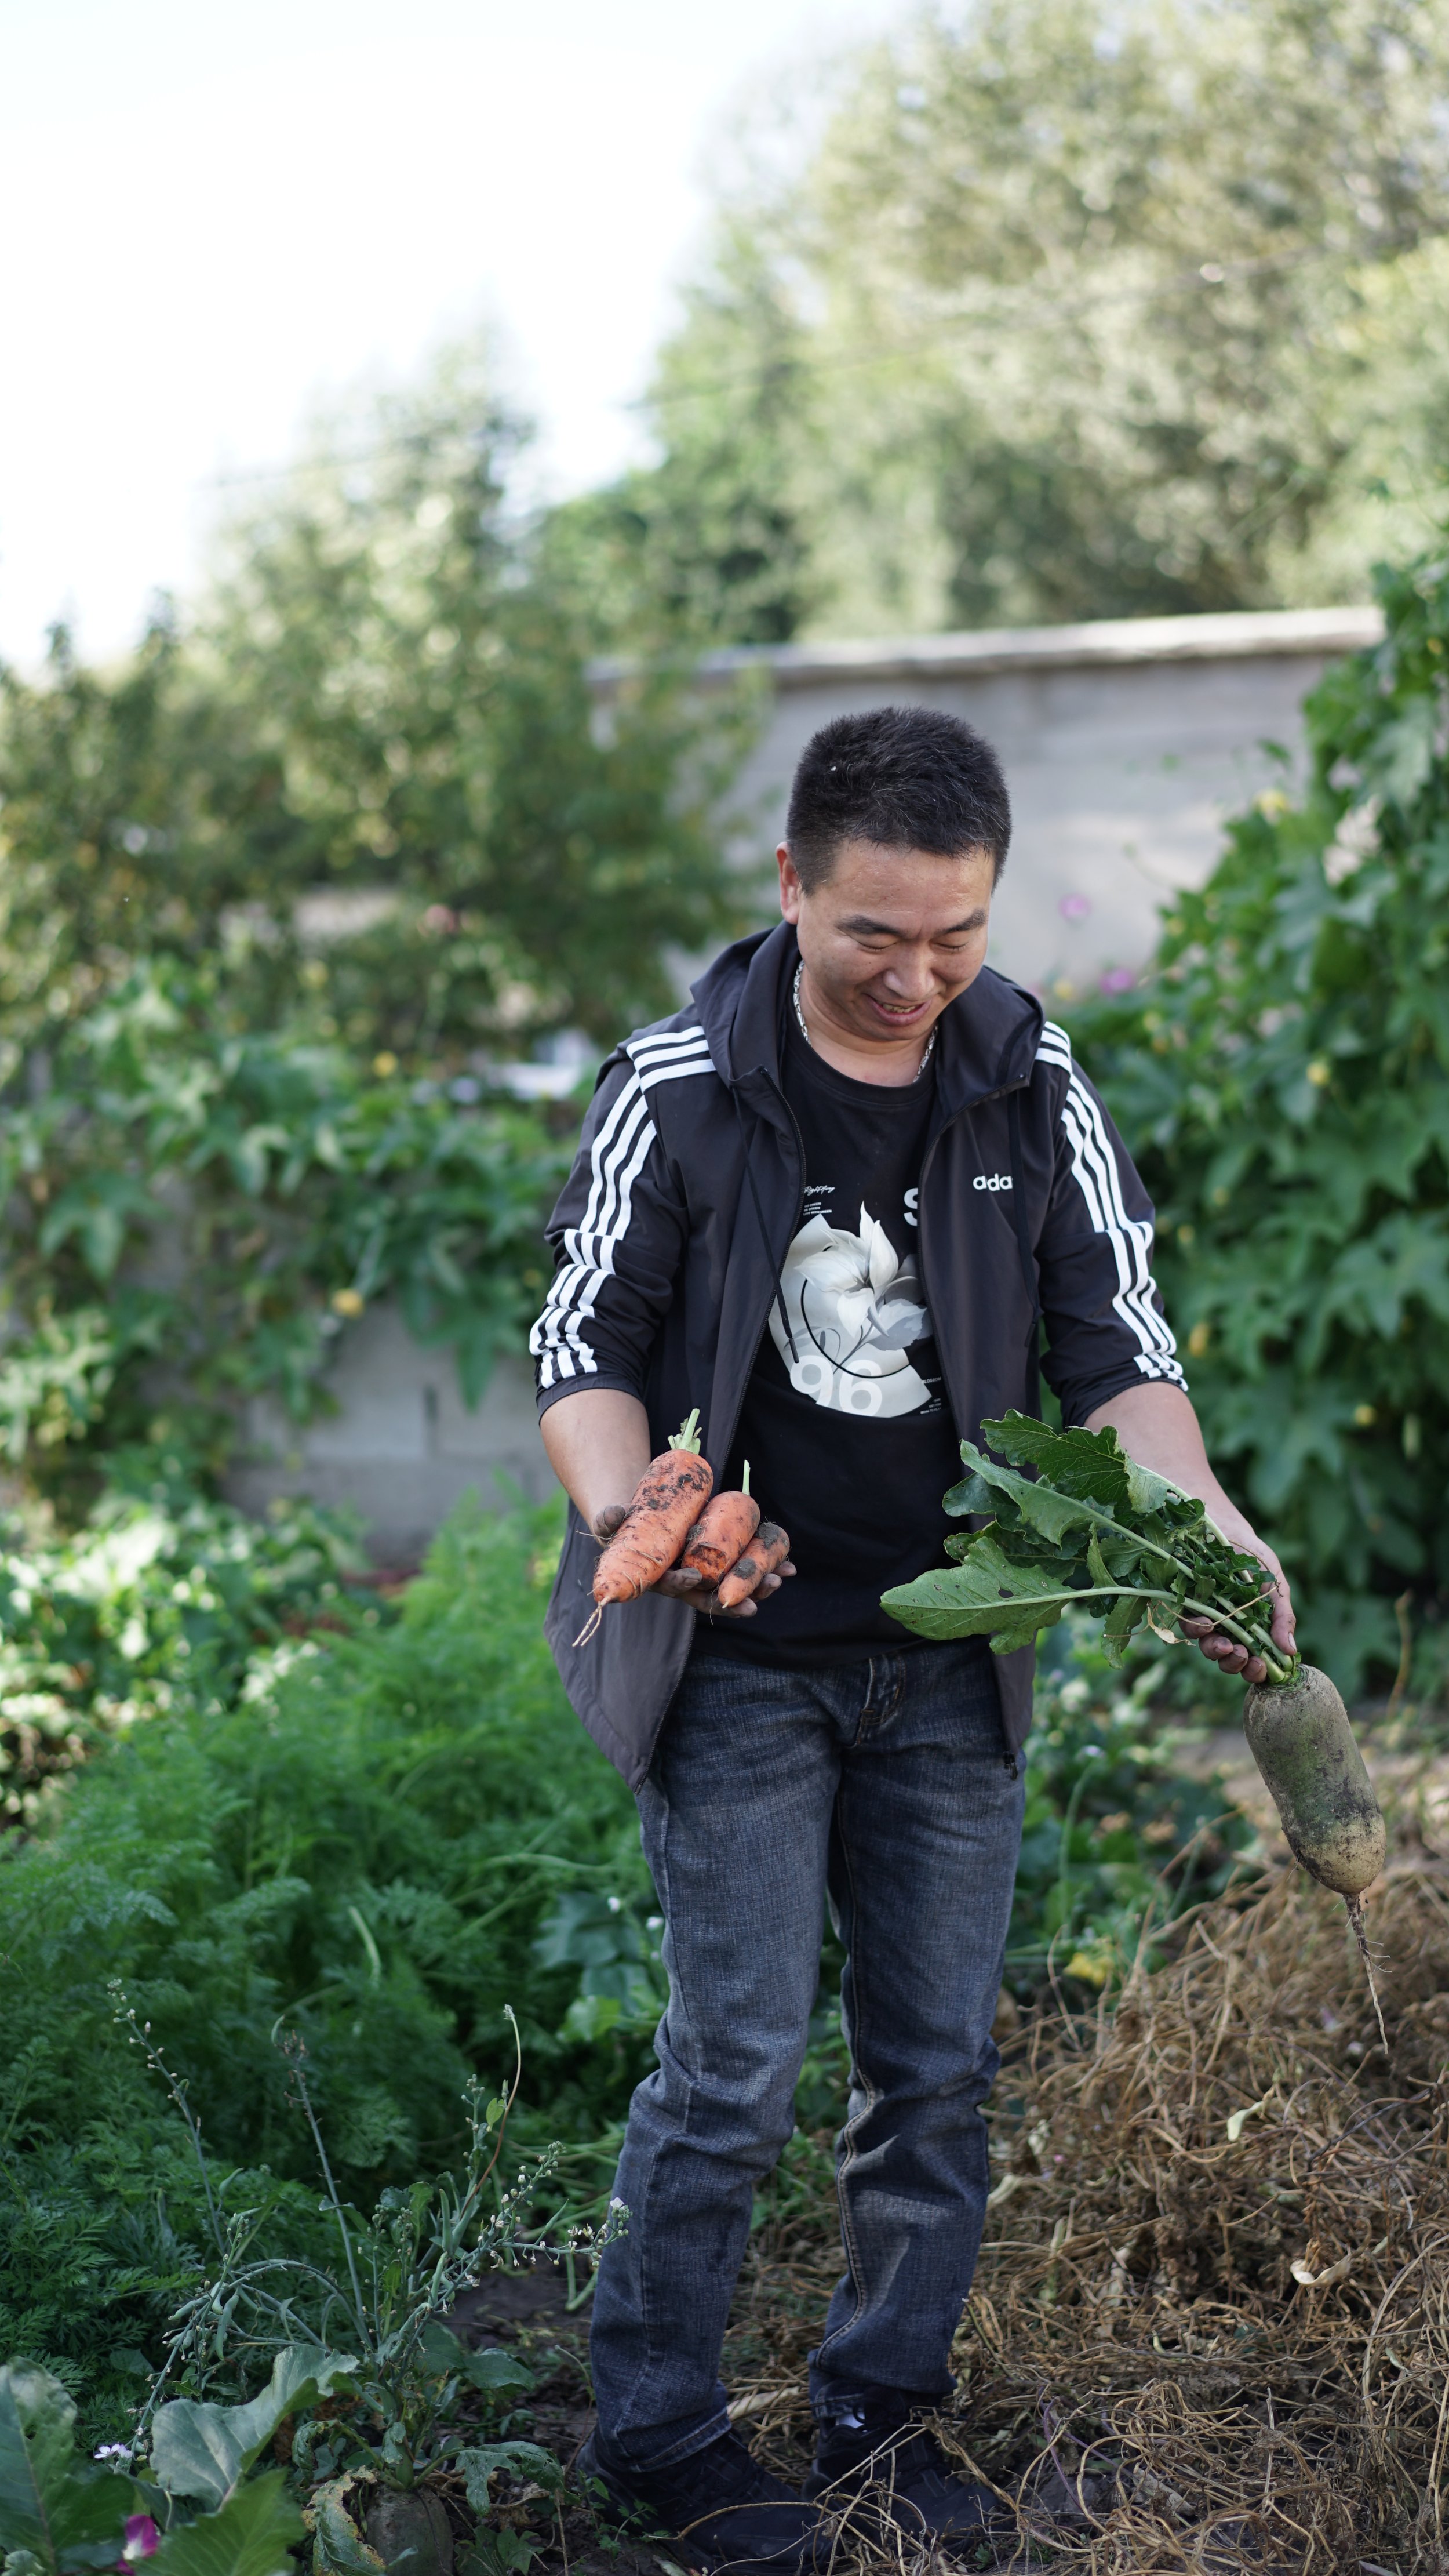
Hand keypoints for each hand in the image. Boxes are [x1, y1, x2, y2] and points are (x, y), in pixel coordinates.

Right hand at [589, 1504, 795, 1618]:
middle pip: (711, 1596)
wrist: (642, 1519)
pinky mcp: (722, 1561)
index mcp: (660, 1579)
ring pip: (734, 1585)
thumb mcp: (612, 1523)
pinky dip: (767, 1567)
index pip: (673, 1588)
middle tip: (754, 1603)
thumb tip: (612, 1513)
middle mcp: (686, 1582)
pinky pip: (746, 1567)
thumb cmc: (625, 1526)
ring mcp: (707, 1572)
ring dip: (757, 1585)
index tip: (696, 1578)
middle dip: (733, 1599)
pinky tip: (789, 1566)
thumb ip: (609, 1521)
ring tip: (779, 1579)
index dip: (684, 1585)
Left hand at [1179, 1531, 1294, 1685]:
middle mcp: (1227, 1628)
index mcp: (1252, 1627)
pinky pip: (1189, 1626)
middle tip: (1243, 1656)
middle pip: (1230, 1660)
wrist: (1223, 1527)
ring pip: (1208, 1647)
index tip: (1262, 1668)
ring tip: (1227, 1645)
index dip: (1257, 1670)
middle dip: (1236, 1664)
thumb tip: (1291, 1652)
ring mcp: (1206, 1618)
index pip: (1255, 1659)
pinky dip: (1199, 1629)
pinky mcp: (1185, 1606)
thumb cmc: (1253, 1557)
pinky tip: (1207, 1624)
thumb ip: (1283, 1617)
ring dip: (1217, 1652)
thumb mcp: (1275, 1585)